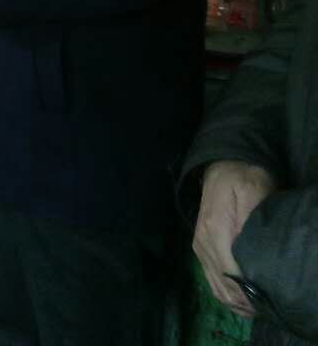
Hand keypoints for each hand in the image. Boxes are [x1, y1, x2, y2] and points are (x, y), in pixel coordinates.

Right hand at [194, 160, 276, 316]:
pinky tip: (245, 301)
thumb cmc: (244, 177)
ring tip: (261, 307)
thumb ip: (251, 222)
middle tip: (272, 307)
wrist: (223, 165)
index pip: (233, 275)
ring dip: (238, 303)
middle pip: (225, 287)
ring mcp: (200, 248)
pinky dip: (228, 296)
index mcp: (215, 232)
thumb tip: (251, 255)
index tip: (272, 298)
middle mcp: (203, 244)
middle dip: (248, 302)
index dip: (252, 292)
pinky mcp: (201, 249)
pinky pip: (212, 281)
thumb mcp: (254, 192)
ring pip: (218, 288)